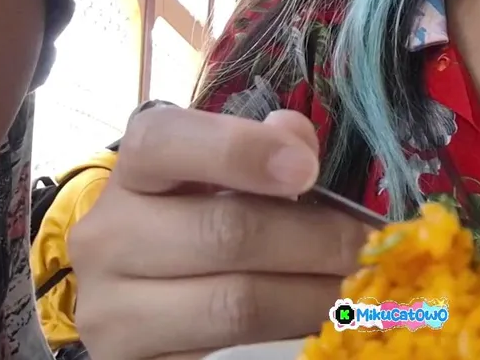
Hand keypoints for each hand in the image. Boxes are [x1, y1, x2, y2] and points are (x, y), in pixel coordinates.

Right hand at [70, 107, 370, 359]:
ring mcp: (115, 311)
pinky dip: (292, 331)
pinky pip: (231, 351)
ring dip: (317, 294)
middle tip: (371, 244)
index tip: (307, 169)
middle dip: (316, 238)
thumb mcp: (219, 176)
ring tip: (363, 286)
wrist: (141, 300)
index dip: (239, 149)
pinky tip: (324, 317)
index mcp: (133, 172)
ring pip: (236, 304)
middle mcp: (108, 238)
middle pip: (225, 232)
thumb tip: (297, 140)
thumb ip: (262, 147)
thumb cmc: (195, 222)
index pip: (165, 143)